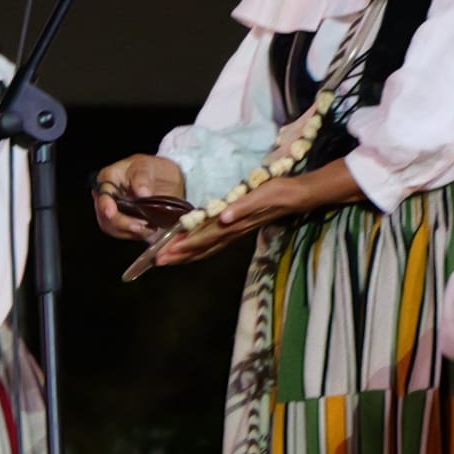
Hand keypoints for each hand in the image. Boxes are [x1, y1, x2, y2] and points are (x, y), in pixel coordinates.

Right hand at [93, 154, 185, 240]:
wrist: (164, 180)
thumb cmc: (151, 169)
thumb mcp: (150, 166)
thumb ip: (143, 178)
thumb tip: (142, 192)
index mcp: (109, 177)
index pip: (102, 192)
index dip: (105, 204)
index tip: (111, 212)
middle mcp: (106, 194)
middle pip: (104, 214)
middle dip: (121, 223)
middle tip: (139, 225)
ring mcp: (112, 209)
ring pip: (111, 226)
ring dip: (129, 231)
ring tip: (147, 229)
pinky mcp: (121, 222)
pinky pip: (121, 233)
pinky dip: (134, 235)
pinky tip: (146, 230)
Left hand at [157, 173, 320, 264]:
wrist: (296, 197)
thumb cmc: (278, 193)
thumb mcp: (261, 195)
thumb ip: (243, 207)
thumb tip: (224, 218)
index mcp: (233, 223)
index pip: (204, 237)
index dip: (185, 245)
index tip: (166, 251)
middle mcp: (231, 231)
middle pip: (201, 248)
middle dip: (179, 255)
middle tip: (157, 261)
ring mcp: (234, 232)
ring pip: (206, 248)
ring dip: (186, 255)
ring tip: (167, 259)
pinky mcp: (237, 228)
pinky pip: (214, 243)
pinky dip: (199, 248)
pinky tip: (190, 250)